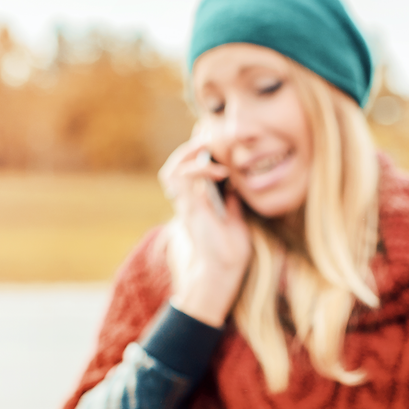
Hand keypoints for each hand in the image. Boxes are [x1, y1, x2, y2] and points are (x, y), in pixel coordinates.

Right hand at [158, 130, 250, 326]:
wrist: (223, 271)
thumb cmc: (230, 251)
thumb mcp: (236, 218)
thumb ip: (232, 200)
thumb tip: (237, 185)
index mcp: (197, 203)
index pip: (188, 170)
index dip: (196, 153)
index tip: (211, 139)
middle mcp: (187, 202)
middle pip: (176, 166)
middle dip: (190, 148)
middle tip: (208, 137)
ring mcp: (185, 205)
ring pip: (171, 170)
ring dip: (188, 155)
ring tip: (208, 150)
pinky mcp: (187, 208)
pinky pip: (180, 178)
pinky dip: (197, 168)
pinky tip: (218, 172)